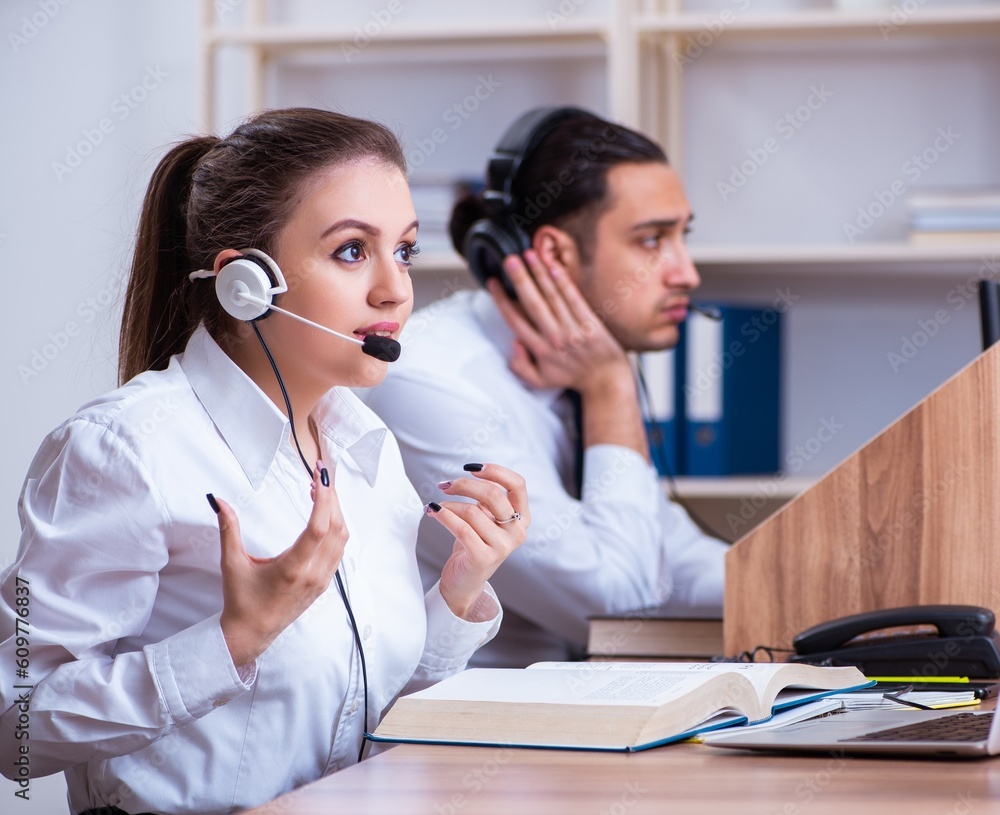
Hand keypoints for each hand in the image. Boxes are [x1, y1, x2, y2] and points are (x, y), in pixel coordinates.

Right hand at [214, 462, 347, 668]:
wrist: (252, 633)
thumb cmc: (242, 600)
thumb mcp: (231, 564)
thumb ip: (228, 529)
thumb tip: (218, 500)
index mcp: (294, 568)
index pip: (319, 526)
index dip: (324, 497)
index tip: (320, 475)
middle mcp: (313, 574)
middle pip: (336, 527)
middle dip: (332, 496)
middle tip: (321, 474)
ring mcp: (322, 579)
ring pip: (342, 537)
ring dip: (336, 510)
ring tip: (321, 489)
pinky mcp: (324, 582)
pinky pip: (339, 549)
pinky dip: (336, 526)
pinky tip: (324, 514)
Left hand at [428, 463, 528, 618]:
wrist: (464, 581)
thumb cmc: (474, 543)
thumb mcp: (486, 517)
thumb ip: (487, 497)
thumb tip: (473, 472)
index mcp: (522, 518)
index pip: (518, 485)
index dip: (495, 471)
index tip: (472, 468)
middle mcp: (517, 532)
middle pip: (493, 494)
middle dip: (464, 484)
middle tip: (445, 484)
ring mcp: (503, 547)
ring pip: (472, 511)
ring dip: (449, 504)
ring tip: (436, 506)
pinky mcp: (484, 558)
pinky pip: (461, 528)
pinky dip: (444, 516)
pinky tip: (432, 511)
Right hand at [487, 249, 632, 398]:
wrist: (606, 380)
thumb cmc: (572, 377)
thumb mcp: (539, 381)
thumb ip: (520, 366)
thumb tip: (514, 343)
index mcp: (539, 350)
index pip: (515, 320)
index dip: (502, 300)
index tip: (493, 283)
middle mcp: (554, 338)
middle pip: (532, 303)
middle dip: (519, 279)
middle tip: (509, 260)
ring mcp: (573, 330)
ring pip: (552, 297)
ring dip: (539, 274)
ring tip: (529, 255)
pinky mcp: (591, 323)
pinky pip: (574, 299)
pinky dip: (563, 283)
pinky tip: (554, 267)